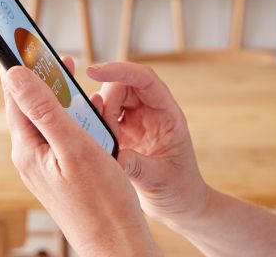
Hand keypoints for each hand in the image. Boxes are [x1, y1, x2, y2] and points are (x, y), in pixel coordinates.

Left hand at [1, 56, 159, 256]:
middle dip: (41, 77)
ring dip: (59, 96)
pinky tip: (89, 112)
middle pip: (30, 107)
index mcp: (29, 149)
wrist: (117, 244)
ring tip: (70, 72)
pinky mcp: (63, 174)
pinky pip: (62, 136)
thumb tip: (15, 75)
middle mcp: (33, 157)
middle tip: (53, 51)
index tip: (16, 38)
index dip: (17, 65)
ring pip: (48, 120)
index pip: (15, 97)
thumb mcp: (74, 147)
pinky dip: (73, 117)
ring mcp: (47, 167)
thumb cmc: (101, 201)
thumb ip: (44, 110)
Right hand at [86, 61, 211, 227]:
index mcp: (168, 114)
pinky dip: (95, 126)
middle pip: (123, 85)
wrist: (181, 205)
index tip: (94, 72)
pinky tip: (95, 142)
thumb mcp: (160, 180)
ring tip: (102, 141)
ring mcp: (137, 120)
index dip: (120, 70)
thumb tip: (114, 158)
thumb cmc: (180, 190)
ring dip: (99, 115)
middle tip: (102, 129)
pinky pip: (104, 118)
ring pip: (110, 100)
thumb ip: (137, 167)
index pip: (145, 79)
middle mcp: (152, 111)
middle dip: (106, 101)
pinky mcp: (124, 132)